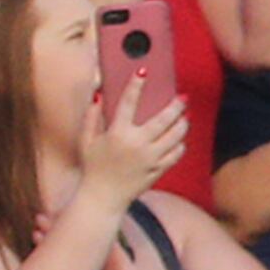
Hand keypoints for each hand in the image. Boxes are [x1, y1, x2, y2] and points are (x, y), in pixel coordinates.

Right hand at [79, 80, 188, 204]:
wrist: (102, 198)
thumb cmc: (92, 168)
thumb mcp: (86, 142)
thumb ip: (91, 118)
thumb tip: (98, 96)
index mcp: (117, 134)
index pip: (128, 102)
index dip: (136, 84)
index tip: (143, 71)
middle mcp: (137, 144)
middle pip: (164, 118)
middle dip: (176, 105)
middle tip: (182, 98)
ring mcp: (150, 157)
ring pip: (176, 135)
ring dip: (183, 123)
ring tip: (184, 117)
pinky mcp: (158, 169)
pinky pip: (177, 153)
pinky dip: (180, 144)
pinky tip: (178, 139)